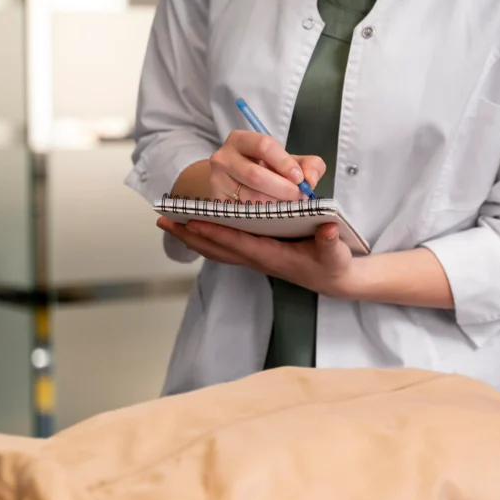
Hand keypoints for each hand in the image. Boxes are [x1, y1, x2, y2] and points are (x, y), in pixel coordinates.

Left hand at [158, 219, 360, 298]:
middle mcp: (258, 258)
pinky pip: (223, 247)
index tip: (193, 220)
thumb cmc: (333, 264)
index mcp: (273, 256)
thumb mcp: (336, 253)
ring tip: (169, 223)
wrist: (334, 279)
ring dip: (191, 237)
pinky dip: (205, 238)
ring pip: (216, 248)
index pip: (238, 243)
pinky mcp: (256, 254)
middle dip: (189, 234)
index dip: (215, 231)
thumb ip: (331, 242)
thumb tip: (327, 229)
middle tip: (163, 220)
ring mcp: (254, 258)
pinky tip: (194, 228)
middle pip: (216, 247)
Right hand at [176, 131, 325, 202]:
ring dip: (276, 205)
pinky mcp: (217, 204)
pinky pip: (244, 213)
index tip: (300, 178)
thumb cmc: (266, 170)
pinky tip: (276, 216)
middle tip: (299, 197)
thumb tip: (311, 179)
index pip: (263, 145)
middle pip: (256, 175)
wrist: (234, 184)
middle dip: (283, 189)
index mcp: (241, 140)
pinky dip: (264, 217)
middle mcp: (223, 158)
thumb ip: (309, 165)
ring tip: (290, 207)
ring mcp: (217, 182)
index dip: (285, 163)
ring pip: (250, 198)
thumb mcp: (288, 163)